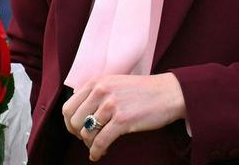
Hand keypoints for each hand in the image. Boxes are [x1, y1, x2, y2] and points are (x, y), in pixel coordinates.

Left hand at [62, 73, 186, 160]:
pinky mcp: (122, 120)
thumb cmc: (143, 91)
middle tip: (86, 139)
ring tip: (96, 147)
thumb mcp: (114, 83)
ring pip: (86, 132)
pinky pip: (101, 141)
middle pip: (74, 120)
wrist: (170, 93)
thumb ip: (96, 93)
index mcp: (96, 82)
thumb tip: (80, 112)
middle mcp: (100, 91)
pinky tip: (98, 155)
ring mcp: (111, 105)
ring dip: (89, 144)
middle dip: (78, 134)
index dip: (69, 122)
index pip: (69, 105)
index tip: (75, 130)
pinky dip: (96, 151)